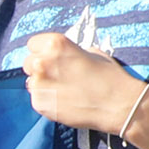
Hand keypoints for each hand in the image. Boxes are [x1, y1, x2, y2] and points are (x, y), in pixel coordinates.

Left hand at [17, 33, 148, 139]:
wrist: (119, 104)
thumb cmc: (109, 76)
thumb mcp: (91, 53)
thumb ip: (69, 52)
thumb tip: (60, 56)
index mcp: (55, 44)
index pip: (33, 44)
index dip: (43, 51)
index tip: (51, 58)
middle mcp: (43, 62)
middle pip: (28, 63)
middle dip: (41, 68)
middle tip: (58, 76)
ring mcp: (39, 84)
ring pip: (31, 82)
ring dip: (43, 85)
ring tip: (63, 90)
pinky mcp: (40, 104)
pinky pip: (36, 99)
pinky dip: (47, 100)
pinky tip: (64, 101)